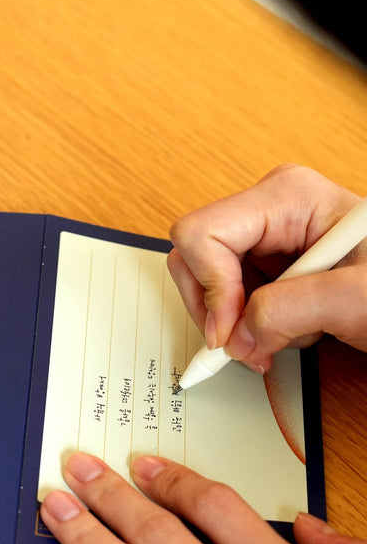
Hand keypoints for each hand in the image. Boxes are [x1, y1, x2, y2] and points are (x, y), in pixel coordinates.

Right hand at [167, 164, 366, 372]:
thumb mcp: (354, 297)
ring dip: (231, 324)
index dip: (209, 287)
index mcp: (287, 198)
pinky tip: (279, 333)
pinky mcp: (265, 265)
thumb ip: (290, 310)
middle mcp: (268, 212)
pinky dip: (243, 327)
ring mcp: (264, 239)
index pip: (202, 234)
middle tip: (238, 346)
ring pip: (206, 283)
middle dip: (212, 308)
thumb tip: (236, 335)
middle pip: (193, 257)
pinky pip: (227, 298)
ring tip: (272, 341)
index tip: (229, 331)